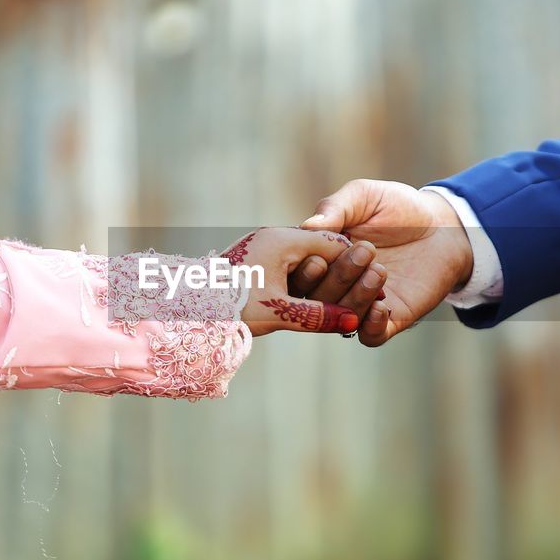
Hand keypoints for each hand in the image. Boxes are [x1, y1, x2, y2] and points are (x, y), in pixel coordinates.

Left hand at [226, 228, 385, 336]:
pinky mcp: (253, 261)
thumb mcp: (277, 313)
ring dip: (325, 276)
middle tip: (367, 288)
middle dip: (344, 270)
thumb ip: (317, 316)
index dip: (357, 264)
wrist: (182, 306)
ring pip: (305, 258)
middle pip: (320, 250)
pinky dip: (305, 281)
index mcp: (282, 239)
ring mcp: (262, 247)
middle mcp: (273, 237)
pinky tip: (313, 299)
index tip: (377, 281)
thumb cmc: (228, 306)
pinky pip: (290, 266)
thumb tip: (354, 322)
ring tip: (345, 296)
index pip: (333, 244)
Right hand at [300, 180, 472, 345]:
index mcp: (322, 257)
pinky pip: (370, 336)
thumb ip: (335, 208)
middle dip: (338, 277)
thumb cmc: (398, 207)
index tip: (321, 254)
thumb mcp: (363, 196)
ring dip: (357, 297)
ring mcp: (361, 304)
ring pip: (343, 317)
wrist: (443, 226)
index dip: (306, 268)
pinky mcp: (390, 319)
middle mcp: (336, 285)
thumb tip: (306, 225)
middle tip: (363, 252)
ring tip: (379, 271)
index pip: (301, 272)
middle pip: (319, 298)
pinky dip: (370, 326)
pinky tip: (380, 307)